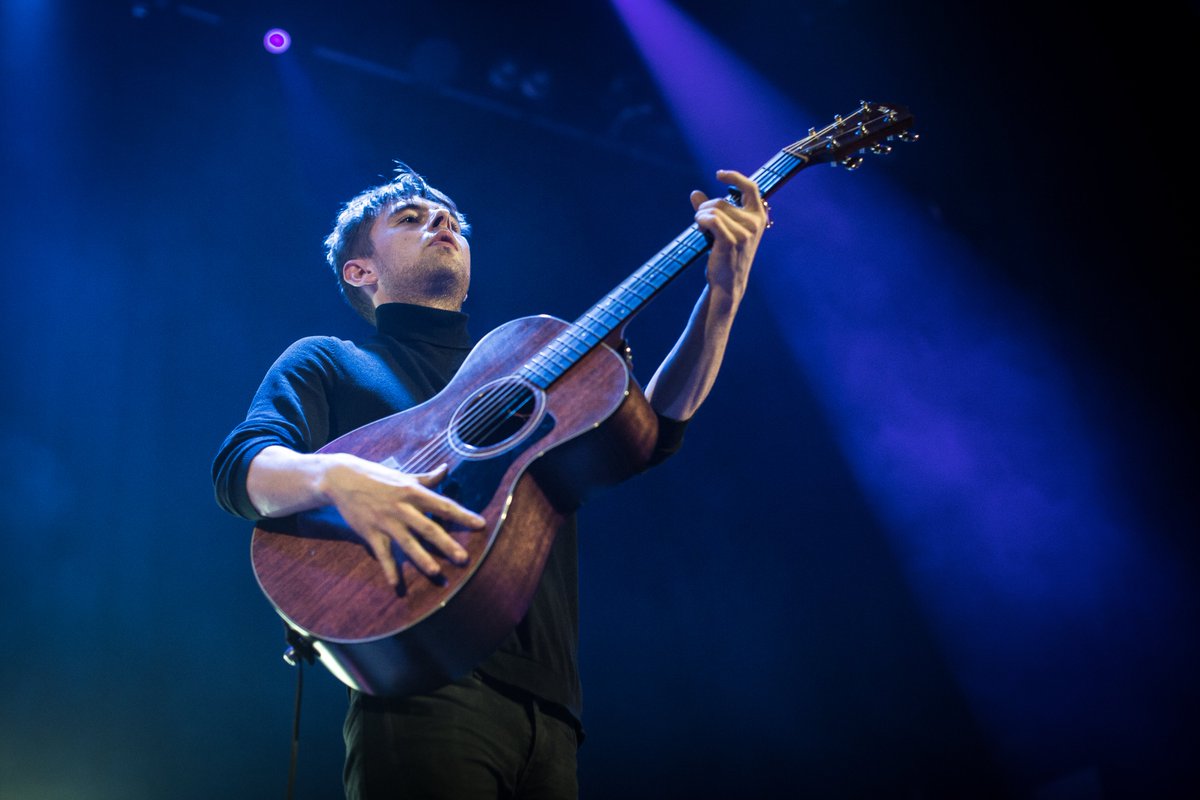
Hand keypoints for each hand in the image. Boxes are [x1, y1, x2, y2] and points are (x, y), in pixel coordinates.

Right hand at [320, 455, 485, 585]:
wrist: (342, 479)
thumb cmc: (376, 476)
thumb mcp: (404, 475)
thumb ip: (427, 478)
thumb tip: (446, 469)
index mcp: (413, 491)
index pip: (443, 505)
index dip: (463, 515)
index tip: (480, 525)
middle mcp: (402, 508)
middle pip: (429, 528)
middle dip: (447, 544)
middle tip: (464, 559)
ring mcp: (386, 521)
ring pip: (408, 543)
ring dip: (422, 559)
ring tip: (436, 573)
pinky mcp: (370, 533)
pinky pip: (383, 555)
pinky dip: (389, 570)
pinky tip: (397, 586)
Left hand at [690, 169, 766, 308]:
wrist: (728, 283)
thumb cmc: (726, 255)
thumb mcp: (722, 229)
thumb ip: (711, 211)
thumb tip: (695, 193)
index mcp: (758, 217)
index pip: (751, 187)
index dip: (734, 177)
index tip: (719, 174)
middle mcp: (754, 223)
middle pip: (722, 201)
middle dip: (706, 208)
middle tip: (701, 221)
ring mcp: (745, 233)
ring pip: (715, 210)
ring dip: (701, 216)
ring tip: (700, 227)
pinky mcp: (731, 241)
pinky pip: (711, 219)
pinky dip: (701, 220)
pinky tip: (699, 227)